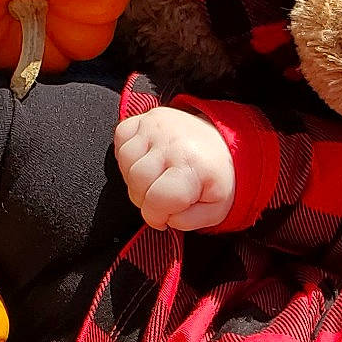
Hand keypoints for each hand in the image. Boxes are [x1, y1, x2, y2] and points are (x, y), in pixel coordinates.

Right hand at [113, 107, 236, 230]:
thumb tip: (164, 219)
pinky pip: (120, 141)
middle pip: (137, 183)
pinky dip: (127, 158)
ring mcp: (155, 128)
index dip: (156, 217)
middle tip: (161, 200)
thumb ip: (188, 222)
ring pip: (126, 163)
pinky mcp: (144, 119)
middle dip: (145, 200)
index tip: (163, 218)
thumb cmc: (216, 177)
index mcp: (192, 167)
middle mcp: (171, 143)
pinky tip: (146, 162)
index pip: (156, 200)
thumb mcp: (215, 210)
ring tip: (154, 181)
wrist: (221, 144)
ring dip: (135, 179)